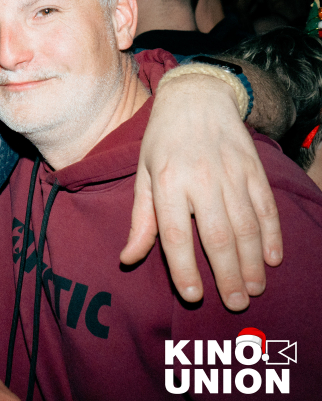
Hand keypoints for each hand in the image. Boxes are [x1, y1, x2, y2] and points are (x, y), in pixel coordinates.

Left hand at [121, 73, 282, 310]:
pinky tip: (271, 259)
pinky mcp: (254, 169)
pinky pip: (265, 208)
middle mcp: (200, 179)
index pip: (174, 234)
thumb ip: (141, 219)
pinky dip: (271, 236)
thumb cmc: (162, 141)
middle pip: (217, 237)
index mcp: (166, 181)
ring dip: (252, 263)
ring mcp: (231, 174)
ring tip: (252, 289)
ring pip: (246, 227)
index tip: (192, 295)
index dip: (183, 268)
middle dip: (227, 275)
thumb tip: (127, 258)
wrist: (195, 98)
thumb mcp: (143, 174)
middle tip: (233, 303)